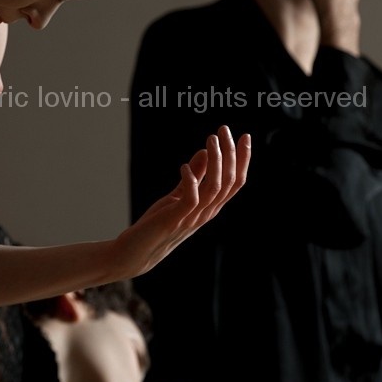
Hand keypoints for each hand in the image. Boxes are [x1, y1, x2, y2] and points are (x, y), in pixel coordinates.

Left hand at [115, 126, 249, 276]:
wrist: (136, 252)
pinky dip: (191, 181)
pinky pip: (191, 199)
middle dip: (231, 154)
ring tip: (210, 140)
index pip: (236, 182)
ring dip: (215, 161)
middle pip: (230, 182)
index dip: (243, 159)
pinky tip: (184, 166)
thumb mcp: (178, 196)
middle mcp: (207, 212)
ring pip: (215, 187)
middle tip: (224, 130)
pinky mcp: (175, 220)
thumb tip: (206, 152)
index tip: (245, 136)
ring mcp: (193, 217)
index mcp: (211, 207)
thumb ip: (194, 177)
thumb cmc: (157, 225)